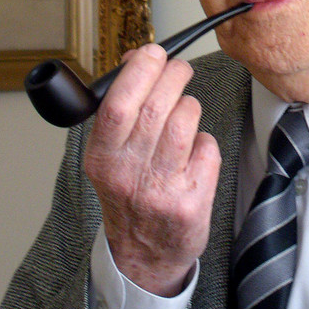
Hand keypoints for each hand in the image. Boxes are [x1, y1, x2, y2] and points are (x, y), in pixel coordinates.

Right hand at [83, 45, 220, 296]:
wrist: (144, 255)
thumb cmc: (130, 194)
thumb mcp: (110, 156)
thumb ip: (120, 111)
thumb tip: (136, 60)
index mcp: (102, 158)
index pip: (117, 105)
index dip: (139, 71)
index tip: (152, 53)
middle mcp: (128, 175)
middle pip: (155, 107)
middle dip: (172, 76)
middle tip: (179, 69)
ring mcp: (160, 190)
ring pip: (185, 122)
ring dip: (189, 105)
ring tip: (185, 110)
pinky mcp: (190, 202)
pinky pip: (207, 148)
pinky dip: (204, 141)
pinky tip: (194, 151)